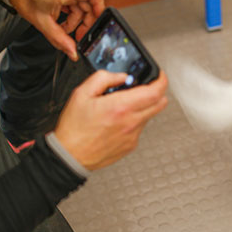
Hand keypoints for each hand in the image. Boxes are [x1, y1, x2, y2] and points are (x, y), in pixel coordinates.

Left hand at [8, 0, 104, 60]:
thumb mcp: (43, 23)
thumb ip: (60, 40)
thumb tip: (73, 52)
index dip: (100, 7)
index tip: (96, 22)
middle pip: (90, 2)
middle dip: (84, 20)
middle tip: (78, 33)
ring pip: (84, 1)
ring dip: (77, 16)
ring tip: (65, 26)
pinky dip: (73, 8)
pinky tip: (63, 15)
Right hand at [54, 70, 168, 170]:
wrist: (70, 156)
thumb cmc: (74, 128)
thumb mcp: (82, 93)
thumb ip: (103, 78)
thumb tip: (121, 76)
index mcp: (120, 107)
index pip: (156, 91)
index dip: (161, 80)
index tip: (158, 75)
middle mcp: (130, 122)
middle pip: (160, 103)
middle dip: (157, 91)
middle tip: (145, 87)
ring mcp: (132, 135)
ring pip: (150, 115)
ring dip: (143, 106)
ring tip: (123, 106)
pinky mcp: (131, 145)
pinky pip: (140, 128)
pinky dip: (134, 120)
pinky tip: (118, 121)